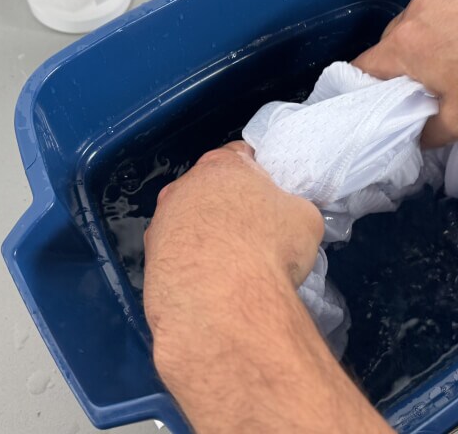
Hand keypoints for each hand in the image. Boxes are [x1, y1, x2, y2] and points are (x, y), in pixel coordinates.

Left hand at [142, 142, 391, 432]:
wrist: (224, 301)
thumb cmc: (270, 248)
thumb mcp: (304, 219)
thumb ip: (294, 209)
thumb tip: (294, 219)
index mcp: (223, 167)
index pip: (242, 157)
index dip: (260, 174)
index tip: (269, 189)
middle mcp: (185, 192)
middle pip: (210, 193)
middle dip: (231, 208)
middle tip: (256, 233)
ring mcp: (163, 230)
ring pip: (189, 229)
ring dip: (209, 242)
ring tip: (237, 271)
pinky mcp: (153, 268)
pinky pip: (180, 263)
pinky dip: (196, 272)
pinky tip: (217, 293)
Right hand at [353, 0, 457, 145]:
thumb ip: (431, 133)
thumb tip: (418, 134)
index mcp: (407, 43)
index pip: (363, 67)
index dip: (366, 91)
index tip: (382, 106)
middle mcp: (419, 9)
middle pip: (393, 44)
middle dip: (404, 70)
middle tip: (429, 93)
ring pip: (424, 23)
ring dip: (433, 46)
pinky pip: (453, 7)